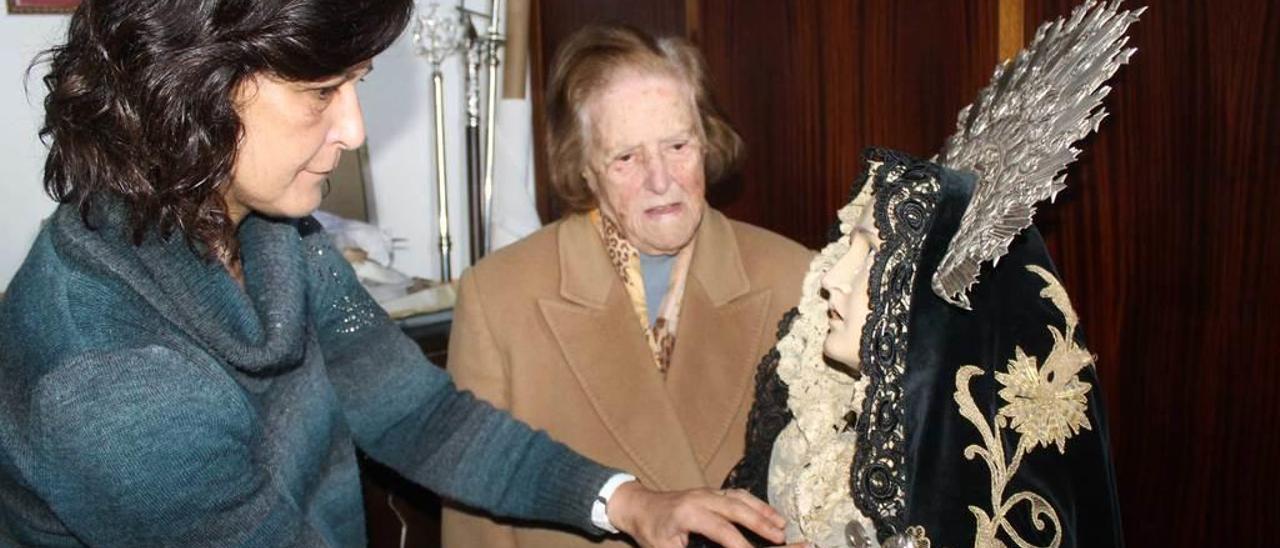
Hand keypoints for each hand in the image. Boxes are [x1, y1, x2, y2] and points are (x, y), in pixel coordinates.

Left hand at [607, 481, 803, 547]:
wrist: (638, 506)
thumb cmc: (650, 531)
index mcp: (688, 513)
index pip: (721, 529)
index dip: (739, 544)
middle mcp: (700, 498)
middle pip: (737, 508)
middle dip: (761, 522)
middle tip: (780, 537)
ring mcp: (707, 492)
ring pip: (740, 498)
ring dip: (763, 510)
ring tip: (782, 525)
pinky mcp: (711, 492)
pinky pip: (738, 494)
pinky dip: (756, 503)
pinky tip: (768, 513)